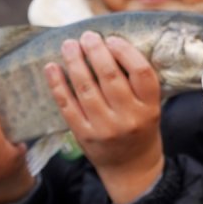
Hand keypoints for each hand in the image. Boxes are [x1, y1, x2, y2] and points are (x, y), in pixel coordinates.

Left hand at [44, 31, 163, 203]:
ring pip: (86, 88)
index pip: (141, 72)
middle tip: (87, 36)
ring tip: (69, 46)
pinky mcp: (84, 135)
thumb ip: (136, 84)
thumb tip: (110, 46)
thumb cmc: (140, 129)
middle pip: (110, 76)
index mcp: (150, 108)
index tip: (112, 39)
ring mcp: (105, 128)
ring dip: (75, 62)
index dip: (125, 51)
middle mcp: (129, 118)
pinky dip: (58, 84)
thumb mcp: (150, 108)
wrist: (131, 167)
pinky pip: (67, 105)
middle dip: (95, 51)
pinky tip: (52, 67)